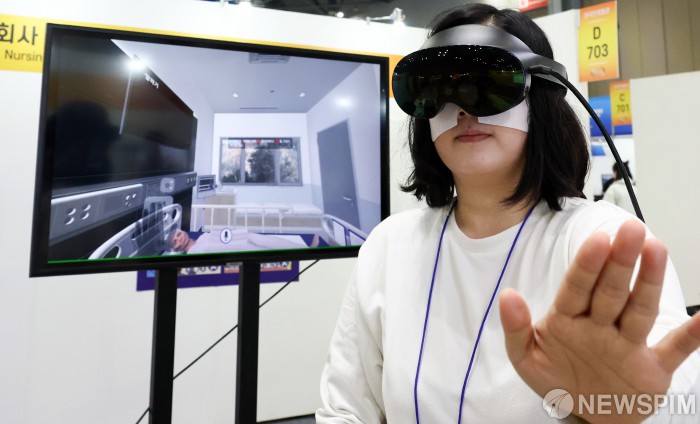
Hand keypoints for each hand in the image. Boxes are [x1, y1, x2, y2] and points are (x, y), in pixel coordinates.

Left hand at [499, 220, 699, 422]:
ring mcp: (627, 344)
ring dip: (648, 281)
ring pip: (639, 309)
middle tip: (631, 229)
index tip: (597, 239)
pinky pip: (676, 349)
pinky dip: (692, 335)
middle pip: (611, 291)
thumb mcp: (526, 357)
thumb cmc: (557, 378)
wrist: (588, 414)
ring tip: (656, 249)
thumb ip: (516, 328)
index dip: (587, 265)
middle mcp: (601, 325)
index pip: (578, 288)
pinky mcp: (652, 368)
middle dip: (620, 261)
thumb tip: (507, 295)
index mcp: (568, 319)